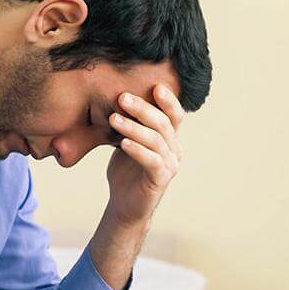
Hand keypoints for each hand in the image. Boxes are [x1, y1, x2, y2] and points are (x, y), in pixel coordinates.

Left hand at [105, 84, 184, 226]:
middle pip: (163, 123)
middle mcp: (174, 150)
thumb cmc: (126, 171)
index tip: (154, 85)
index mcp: (169, 139)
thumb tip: (116, 95)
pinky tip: (123, 143)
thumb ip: (129, 124)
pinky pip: (152, 161)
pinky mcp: (161, 180)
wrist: (125, 204)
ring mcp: (170, 165)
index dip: (168, 100)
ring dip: (134, 128)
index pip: (174, 115)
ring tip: (114, 119)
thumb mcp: (128, 141)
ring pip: (156, 140)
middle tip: (122, 98)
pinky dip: (137, 150)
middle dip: (142, 109)